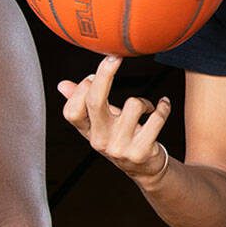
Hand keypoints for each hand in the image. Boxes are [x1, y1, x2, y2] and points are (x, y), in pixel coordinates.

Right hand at [57, 56, 170, 186]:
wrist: (146, 169)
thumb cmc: (122, 138)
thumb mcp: (101, 124)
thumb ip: (83, 103)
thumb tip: (62, 84)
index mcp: (88, 132)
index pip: (71, 111)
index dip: (81, 89)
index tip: (93, 75)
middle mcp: (100, 141)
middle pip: (95, 101)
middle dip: (105, 74)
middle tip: (115, 57)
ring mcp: (120, 148)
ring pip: (132, 105)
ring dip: (143, 101)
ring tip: (146, 108)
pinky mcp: (141, 152)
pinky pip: (155, 118)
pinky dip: (163, 107)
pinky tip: (163, 105)